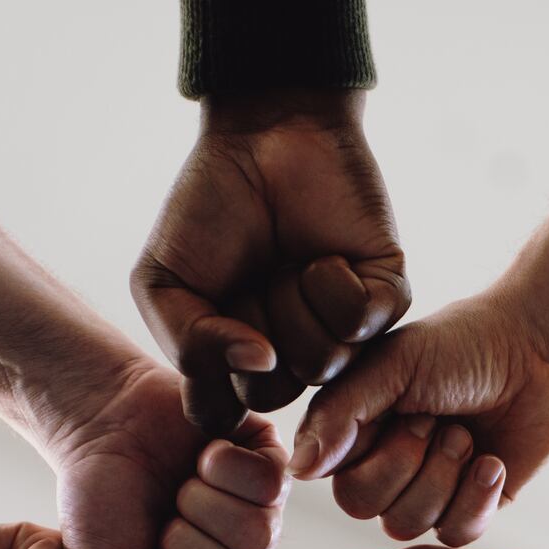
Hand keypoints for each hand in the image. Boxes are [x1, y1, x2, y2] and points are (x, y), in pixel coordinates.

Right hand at [43, 358, 287, 548]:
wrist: (102, 423)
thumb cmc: (99, 503)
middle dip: (185, 544)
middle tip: (162, 517)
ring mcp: (262, 515)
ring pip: (258, 533)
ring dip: (202, 502)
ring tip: (180, 485)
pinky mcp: (273, 466)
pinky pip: (268, 483)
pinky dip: (221, 465)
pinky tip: (202, 455)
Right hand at [133, 89, 409, 432]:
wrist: (264, 136)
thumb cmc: (208, 208)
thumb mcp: (164, 282)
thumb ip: (186, 344)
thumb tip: (256, 365)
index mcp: (238, 362)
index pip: (223, 412)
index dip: (210, 370)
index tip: (202, 311)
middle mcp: (292, 356)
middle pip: (274, 394)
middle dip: (252, 327)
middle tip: (251, 275)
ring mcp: (342, 334)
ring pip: (322, 366)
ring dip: (293, 303)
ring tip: (288, 260)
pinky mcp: (384, 299)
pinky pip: (360, 324)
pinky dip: (333, 283)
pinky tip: (325, 255)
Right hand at [288, 295, 548, 544]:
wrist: (534, 353)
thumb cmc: (459, 347)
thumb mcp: (391, 367)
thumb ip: (339, 415)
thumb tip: (297, 470)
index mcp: (356, 434)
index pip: (340, 483)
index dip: (378, 455)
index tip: (410, 409)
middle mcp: (383, 468)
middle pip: (368, 510)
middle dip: (410, 463)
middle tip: (440, 420)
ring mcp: (426, 492)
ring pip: (410, 525)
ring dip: (446, 475)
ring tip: (467, 434)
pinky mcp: (470, 508)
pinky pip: (455, 534)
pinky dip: (476, 497)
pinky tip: (492, 462)